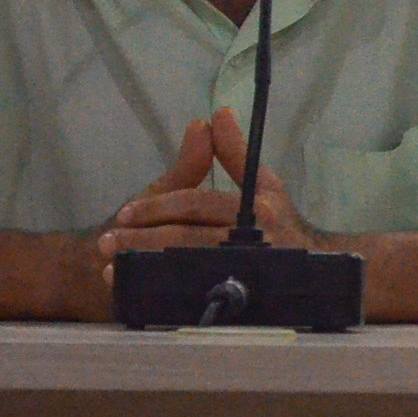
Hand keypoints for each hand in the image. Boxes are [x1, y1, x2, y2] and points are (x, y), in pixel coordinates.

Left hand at [95, 109, 325, 279]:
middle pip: (184, 239)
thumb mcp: (262, 186)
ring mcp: (243, 276)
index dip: (157, 207)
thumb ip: (235, 153)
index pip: (196, 204)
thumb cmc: (277, 225)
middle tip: (107, 240)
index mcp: (256, 210)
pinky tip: (129, 288)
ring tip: (110, 263)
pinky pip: (187, 298)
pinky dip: (154, 292)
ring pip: (182, 269)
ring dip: (141, 265)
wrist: (310, 273)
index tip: (125, 212)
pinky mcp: (235, 303)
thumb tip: (216, 114)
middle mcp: (252, 243)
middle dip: (141, 238)